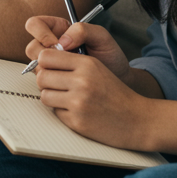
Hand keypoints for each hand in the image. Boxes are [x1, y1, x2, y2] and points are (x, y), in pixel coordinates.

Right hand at [25, 16, 132, 83]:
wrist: (118, 80)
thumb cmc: (111, 56)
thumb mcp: (101, 37)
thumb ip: (82, 30)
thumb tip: (62, 41)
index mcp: (59, 29)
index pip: (35, 24)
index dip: (40, 33)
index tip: (55, 43)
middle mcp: (51, 47)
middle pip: (31, 47)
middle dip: (44, 55)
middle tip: (64, 62)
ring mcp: (52, 66)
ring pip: (35, 66)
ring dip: (49, 71)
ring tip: (70, 73)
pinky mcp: (54, 82)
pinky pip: (43, 83)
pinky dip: (52, 84)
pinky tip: (68, 84)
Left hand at [34, 45, 153, 150]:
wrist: (136, 119)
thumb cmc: (115, 92)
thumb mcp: (97, 68)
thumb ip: (71, 61)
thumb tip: (40, 61)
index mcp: (87, 63)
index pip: (46, 56)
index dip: (45, 62)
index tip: (51, 67)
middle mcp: (82, 81)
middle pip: (41, 77)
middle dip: (46, 82)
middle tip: (57, 85)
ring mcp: (79, 102)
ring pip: (45, 95)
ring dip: (52, 98)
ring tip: (67, 98)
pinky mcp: (77, 121)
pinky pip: (55, 112)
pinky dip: (62, 112)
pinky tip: (77, 111)